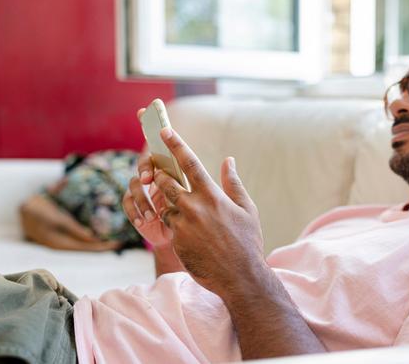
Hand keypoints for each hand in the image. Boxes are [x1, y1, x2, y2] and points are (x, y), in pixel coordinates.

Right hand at [20, 194, 121, 251]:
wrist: (22, 207)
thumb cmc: (38, 211)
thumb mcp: (57, 219)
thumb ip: (74, 229)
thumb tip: (92, 239)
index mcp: (60, 244)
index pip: (86, 248)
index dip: (102, 247)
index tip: (117, 244)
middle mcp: (62, 244)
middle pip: (86, 247)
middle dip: (103, 245)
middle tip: (121, 243)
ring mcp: (60, 239)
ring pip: (83, 243)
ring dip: (97, 242)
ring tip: (113, 240)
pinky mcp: (60, 233)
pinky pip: (79, 238)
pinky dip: (89, 237)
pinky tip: (98, 235)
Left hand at [129, 123, 264, 296]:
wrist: (239, 276)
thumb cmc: (247, 242)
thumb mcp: (247, 209)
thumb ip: (233, 183)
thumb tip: (229, 161)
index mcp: (212, 195)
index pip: (190, 163)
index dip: (176, 145)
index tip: (165, 132)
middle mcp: (194, 206)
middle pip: (167, 181)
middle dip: (162, 175)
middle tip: (162, 172)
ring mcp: (182, 224)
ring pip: (164, 203)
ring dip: (168, 201)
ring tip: (183, 207)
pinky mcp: (176, 240)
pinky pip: (168, 224)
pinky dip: (174, 221)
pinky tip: (189, 231)